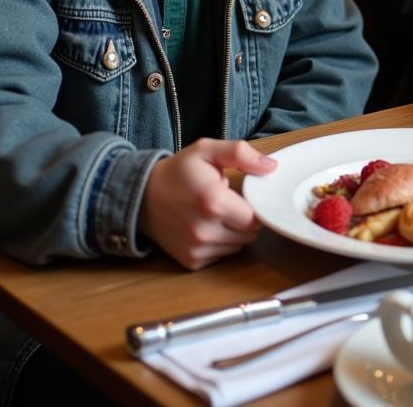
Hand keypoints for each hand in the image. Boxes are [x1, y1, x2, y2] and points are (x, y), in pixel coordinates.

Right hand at [139, 139, 276, 269]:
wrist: (141, 197)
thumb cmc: (178, 172)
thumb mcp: (207, 150)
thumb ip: (240, 154)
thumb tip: (271, 167)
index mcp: (213, 202)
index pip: (256, 217)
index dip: (254, 205)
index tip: (242, 195)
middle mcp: (205, 230)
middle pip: (249, 234)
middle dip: (245, 218)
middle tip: (228, 202)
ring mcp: (197, 249)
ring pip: (237, 246)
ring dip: (234, 232)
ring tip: (215, 213)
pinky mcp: (191, 262)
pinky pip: (221, 255)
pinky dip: (220, 242)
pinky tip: (206, 226)